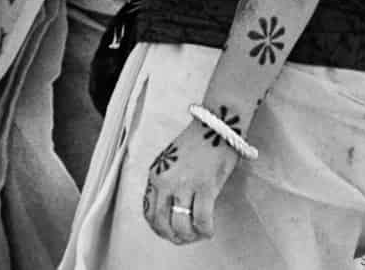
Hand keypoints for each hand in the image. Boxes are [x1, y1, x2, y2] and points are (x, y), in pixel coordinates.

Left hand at [140, 117, 240, 244]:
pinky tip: (209, 230)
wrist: (215, 126)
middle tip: (186, 238)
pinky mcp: (204, 186)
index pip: (149, 212)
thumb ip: (166, 183)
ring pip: (180, 225)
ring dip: (190, 236)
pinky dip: (205, 230)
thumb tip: (171, 210)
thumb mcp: (171, 163)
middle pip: (161, 222)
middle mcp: (164, 181)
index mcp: (154, 175)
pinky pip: (201, 219)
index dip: (160, 229)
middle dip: (174, 237)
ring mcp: (183, 184)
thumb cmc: (196, 145)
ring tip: (199, 234)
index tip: (172, 233)